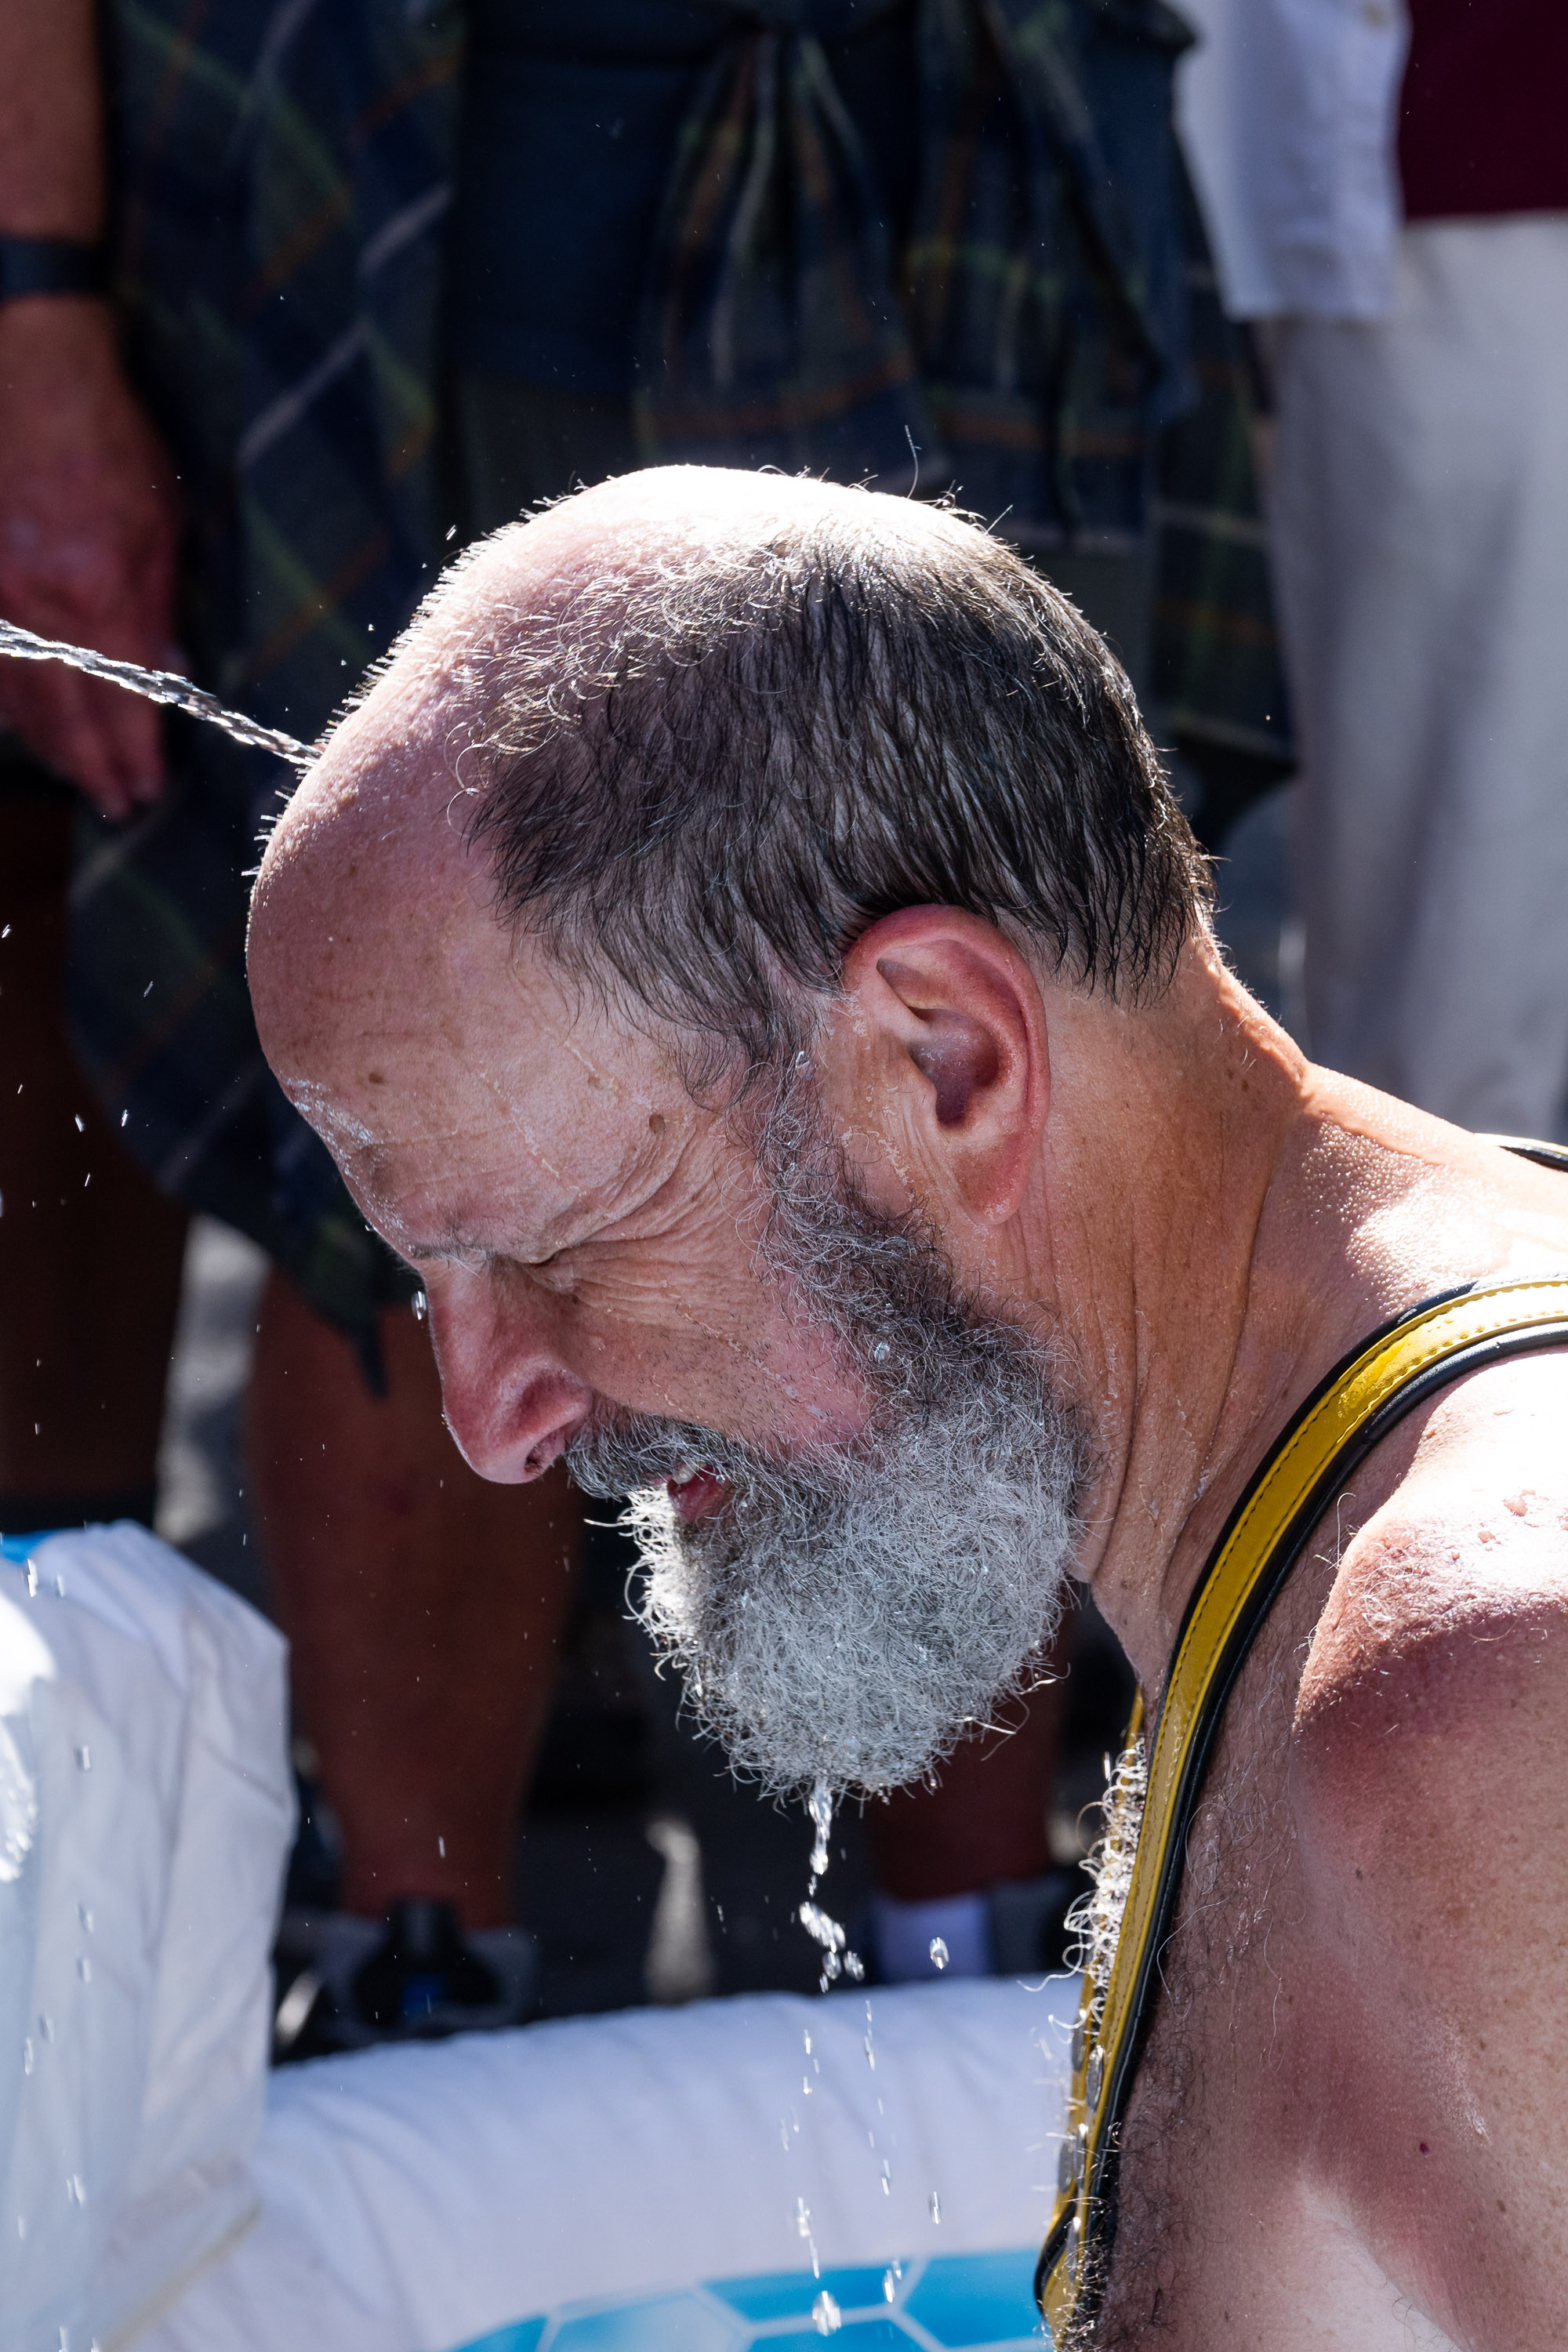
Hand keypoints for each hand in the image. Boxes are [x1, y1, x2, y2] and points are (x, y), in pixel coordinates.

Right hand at [0, 297, 180, 817]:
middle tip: (117, 805)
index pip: (122, 700)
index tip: (148, 788)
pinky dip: (4, 698)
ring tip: (78, 776)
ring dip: (48, 745)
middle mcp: (40, 603)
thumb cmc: (108, 438)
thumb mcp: (160, 523)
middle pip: (65, 713)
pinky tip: (19, 723)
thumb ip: (159, 606)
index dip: (135, 753)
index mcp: (100, 590)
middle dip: (93, 767)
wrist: (30, 368)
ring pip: (16, 694)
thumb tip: (165, 675)